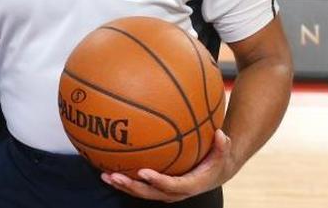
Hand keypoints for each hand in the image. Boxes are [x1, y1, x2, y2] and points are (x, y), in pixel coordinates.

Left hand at [101, 129, 236, 201]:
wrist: (213, 174)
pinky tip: (107, 169)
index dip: (157, 181)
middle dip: (132, 186)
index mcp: (189, 185)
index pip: (171, 186)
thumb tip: (221, 134)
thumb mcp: (222, 154)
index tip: (143, 172)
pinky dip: (124, 180)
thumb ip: (222, 146)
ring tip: (105, 175)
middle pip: (150, 193)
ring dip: (122, 185)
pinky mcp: (157, 187)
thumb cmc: (215, 161)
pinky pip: (139, 185)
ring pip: (141, 192)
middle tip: (116, 176)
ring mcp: (164, 191)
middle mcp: (174, 192)